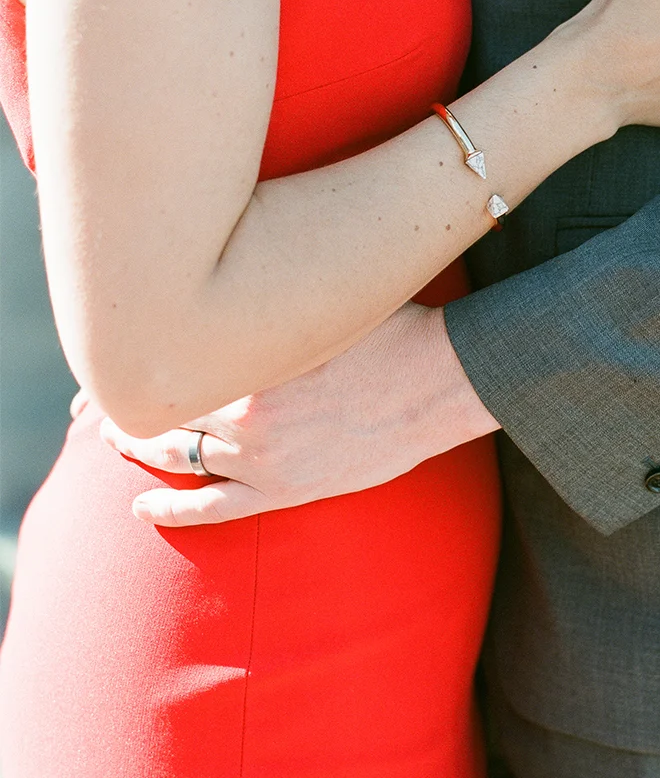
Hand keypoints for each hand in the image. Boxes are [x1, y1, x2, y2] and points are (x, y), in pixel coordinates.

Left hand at [100, 303, 496, 527]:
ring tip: (116, 439)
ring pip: (174, 455)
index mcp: (247, 354)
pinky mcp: (282, 490)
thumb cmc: (394, 327)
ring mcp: (259, 454)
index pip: (165, 356)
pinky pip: (208, 509)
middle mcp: (241, 407)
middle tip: (98, 399)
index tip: (111, 352)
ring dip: (139, 447)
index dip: (131, 356)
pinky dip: (169, 510)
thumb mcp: (324, 295)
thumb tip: (245, 268)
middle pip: (160, 406)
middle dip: (122, 402)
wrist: (443, 380)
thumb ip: (275, 296)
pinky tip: (141, 506)